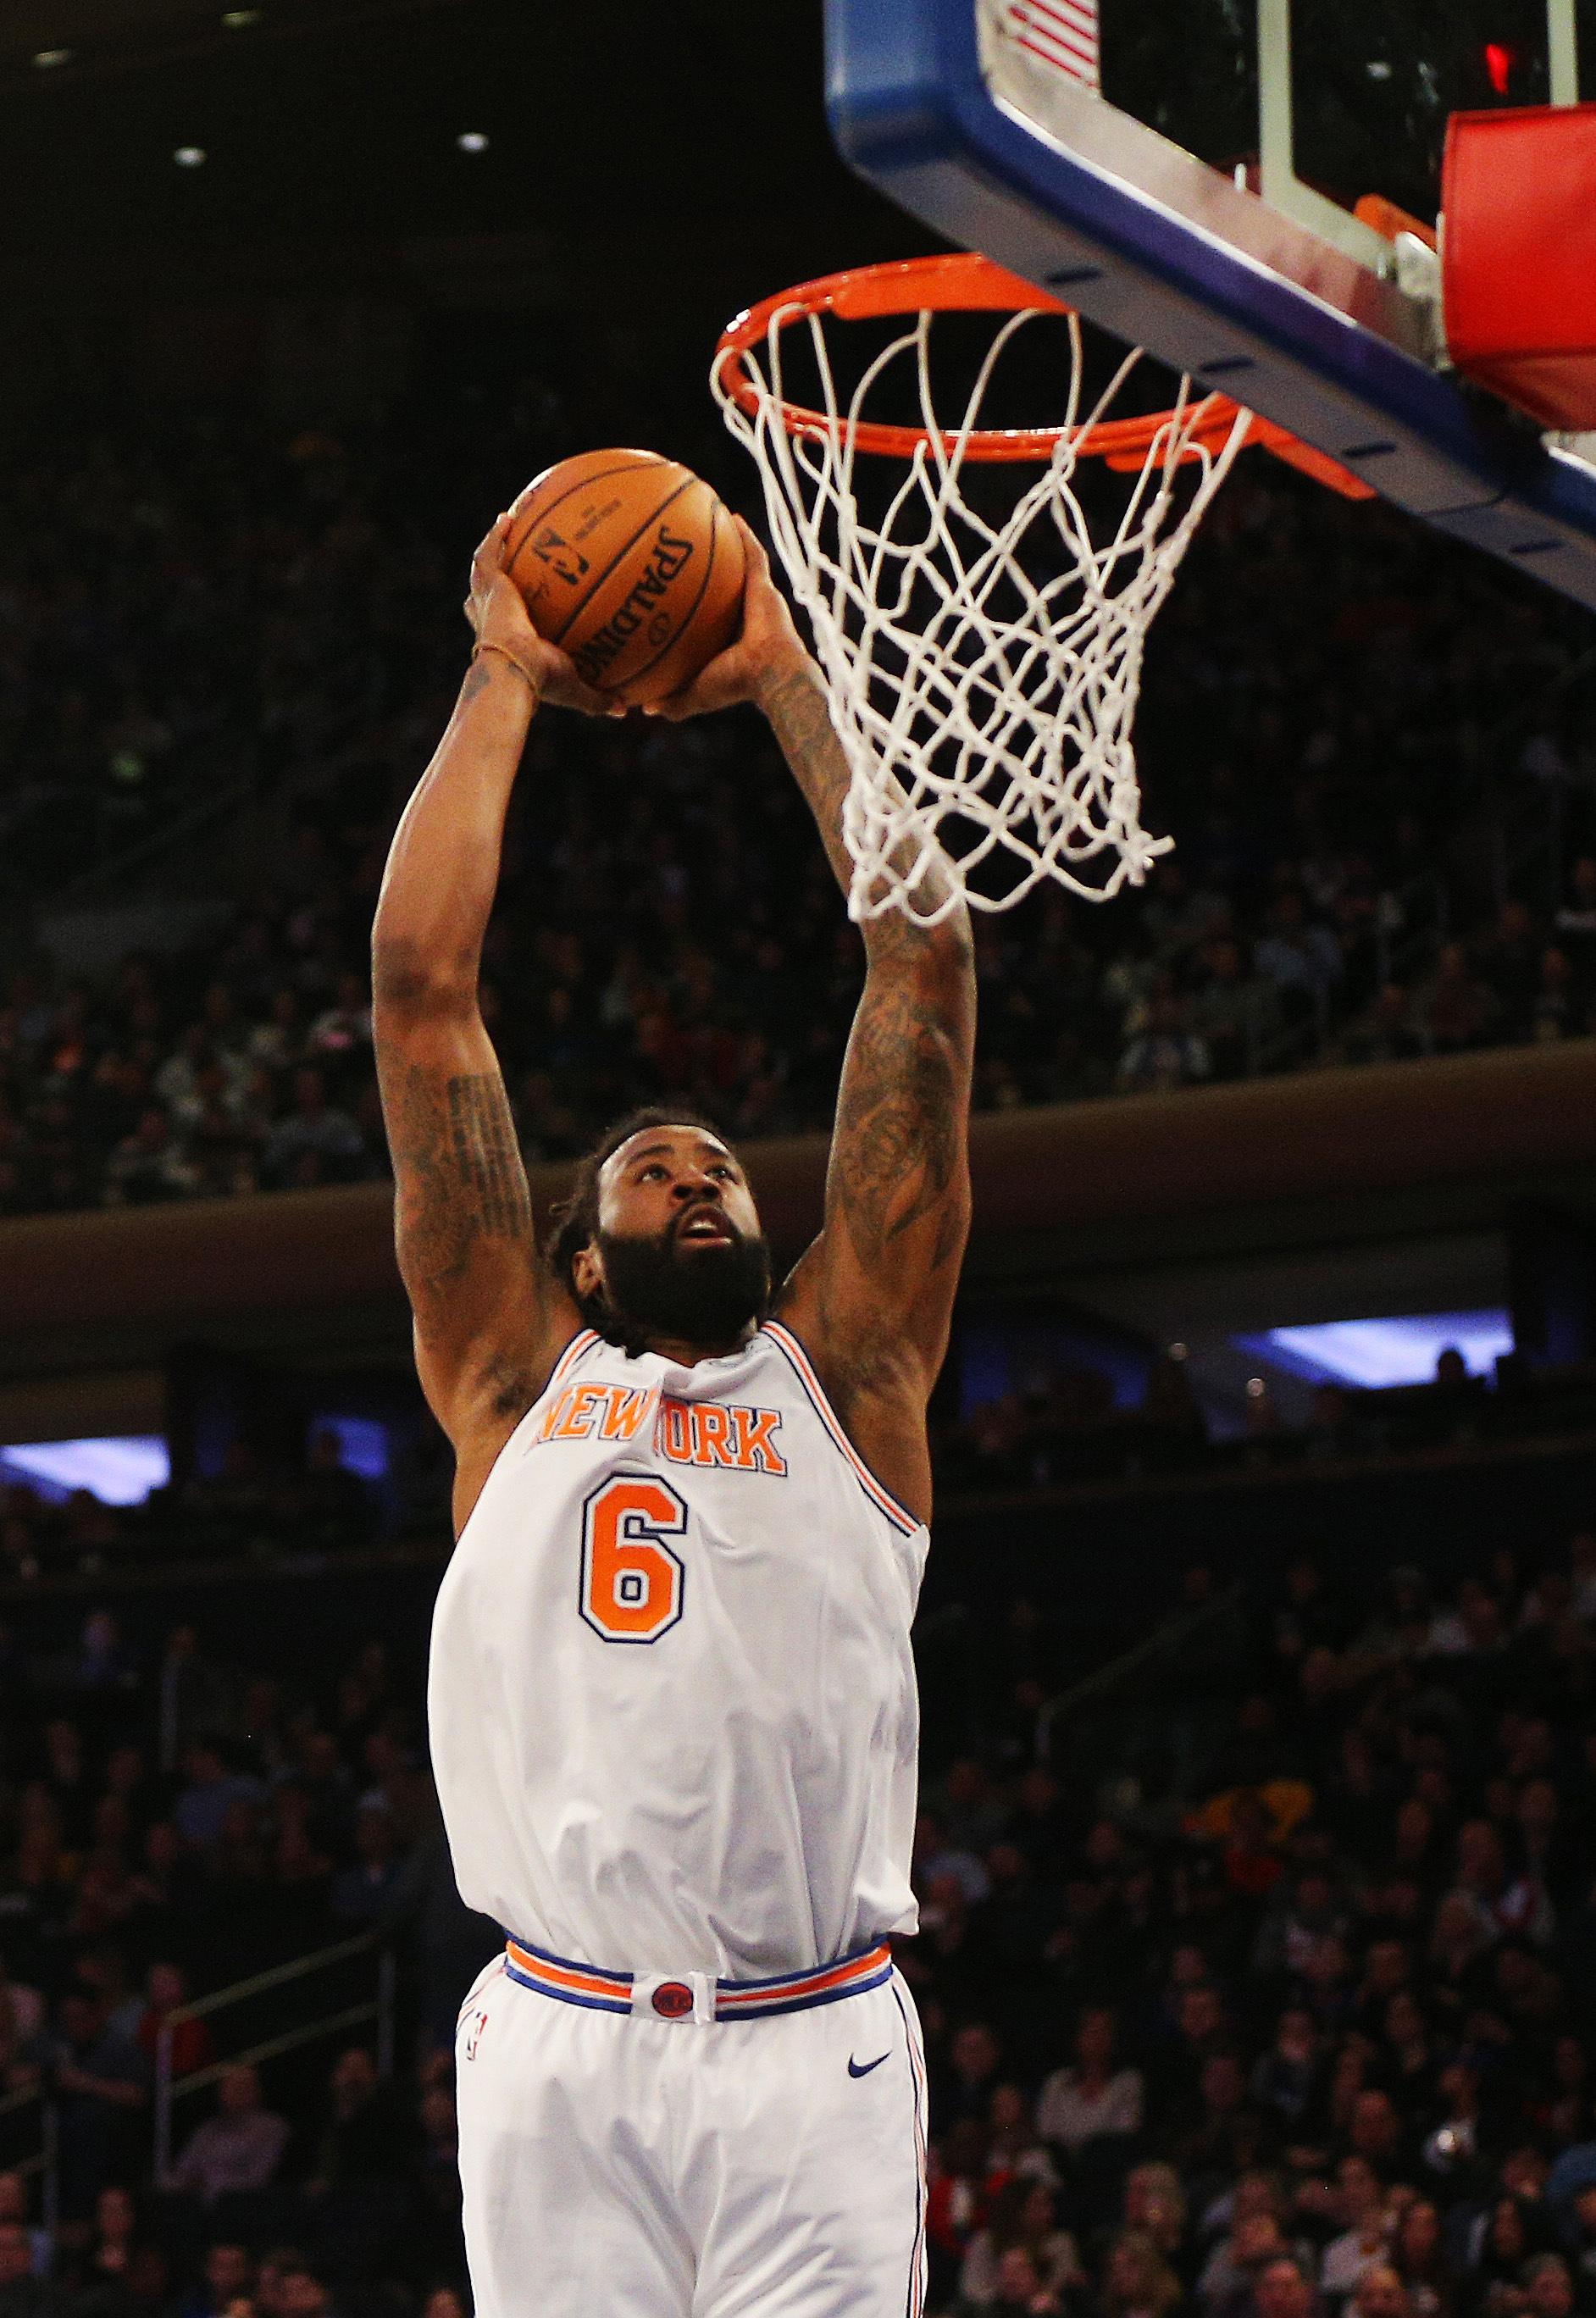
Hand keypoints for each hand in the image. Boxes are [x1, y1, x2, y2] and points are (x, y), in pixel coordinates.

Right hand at [465, 515, 619, 715]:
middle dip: (493, 575)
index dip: (504, 611)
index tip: (514, 600)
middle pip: (486, 592)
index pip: (500, 623)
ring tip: (507, 522)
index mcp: (504, 639)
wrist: (516, 669)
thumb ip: (597, 697)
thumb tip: (623, 710)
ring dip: (494, 545)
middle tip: (506, 558)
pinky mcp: (489, 584)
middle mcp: (490, 617)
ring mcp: (487, 599)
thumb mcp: (574, 688)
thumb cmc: (541, 681)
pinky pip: (490, 553)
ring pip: (484, 567)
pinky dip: (496, 535)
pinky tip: (509, 517)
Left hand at [643, 517, 810, 720]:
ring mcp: (755, 598)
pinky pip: (754, 554)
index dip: (690, 601)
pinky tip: (730, 514)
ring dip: (725, 541)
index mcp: (725, 637)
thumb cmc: (735, 686)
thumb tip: (644, 708)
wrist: (771, 675)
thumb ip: (672, 700)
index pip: (705, 615)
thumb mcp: (695, 694)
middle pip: (720, 583)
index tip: (669, 588)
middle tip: (681, 548)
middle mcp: (739, 614)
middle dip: (706, 566)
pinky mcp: (766, 586)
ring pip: (738, 563)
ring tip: (707, 516)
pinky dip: (744, 535)